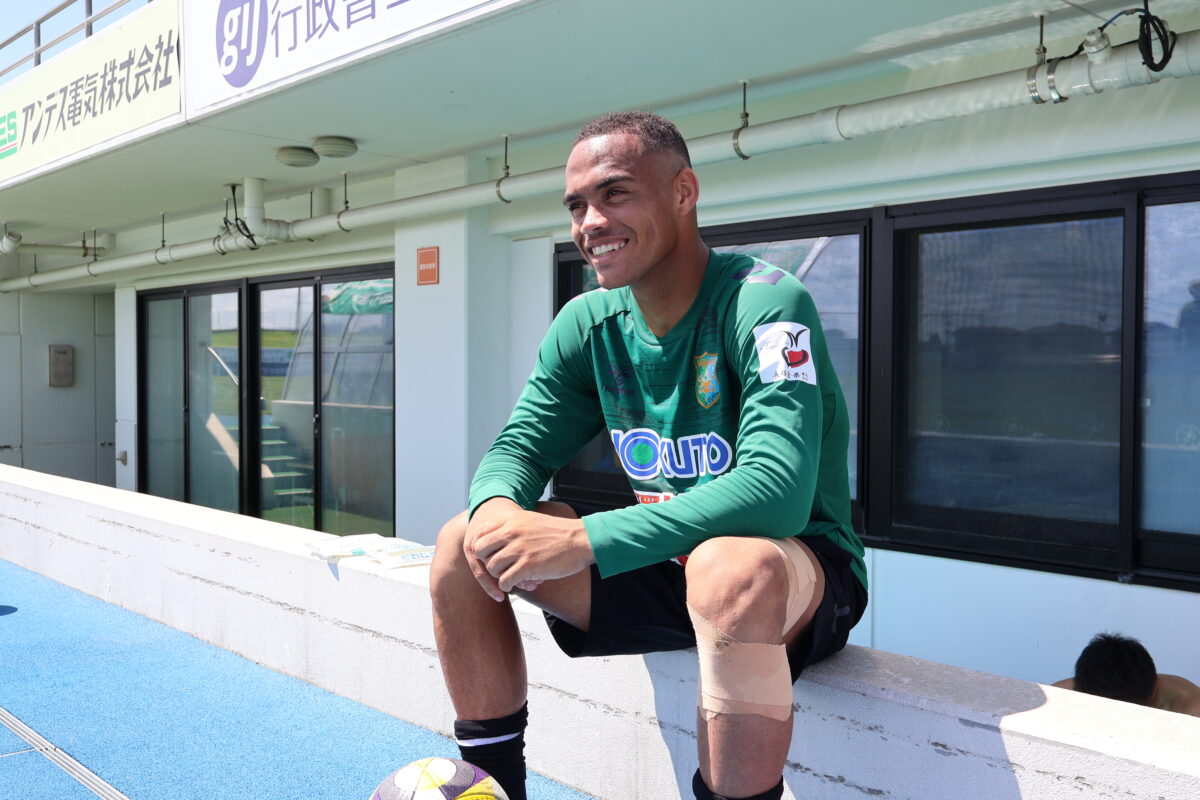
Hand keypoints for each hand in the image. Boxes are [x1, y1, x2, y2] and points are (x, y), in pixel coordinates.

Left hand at [465, 499, 592, 599]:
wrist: (581, 541)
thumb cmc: (558, 533)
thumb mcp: (531, 520)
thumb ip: (512, 526)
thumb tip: (494, 536)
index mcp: (512, 519)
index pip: (480, 532)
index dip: (482, 546)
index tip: (491, 554)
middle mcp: (512, 532)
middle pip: (481, 551)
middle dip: (487, 561)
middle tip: (499, 567)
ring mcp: (519, 549)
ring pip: (492, 567)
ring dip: (499, 575)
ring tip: (510, 576)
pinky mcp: (527, 566)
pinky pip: (505, 581)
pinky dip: (508, 586)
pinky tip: (516, 584)